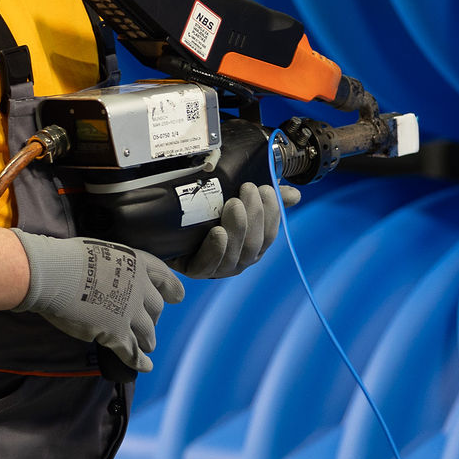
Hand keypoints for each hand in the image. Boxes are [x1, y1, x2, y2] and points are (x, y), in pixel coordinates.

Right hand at [11, 232, 184, 371]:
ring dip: (147, 340)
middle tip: (144, 324)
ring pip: (148, 333)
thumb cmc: (66, 258)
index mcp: (136, 263)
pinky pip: (133, 352)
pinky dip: (140, 361)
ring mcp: (130, 312)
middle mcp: (139, 287)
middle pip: (156, 309)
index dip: (172, 289)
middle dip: (152, 318)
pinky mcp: (117, 334)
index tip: (177, 297)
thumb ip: (112, 267)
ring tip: (145, 346)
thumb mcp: (99, 252)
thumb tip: (105, 278)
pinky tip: (144, 366)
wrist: (54, 274)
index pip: (164, 277)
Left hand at [183, 183, 300, 278]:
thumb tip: (294, 194)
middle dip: (254, 216)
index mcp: (250, 246)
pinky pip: (205, 267)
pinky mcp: (191, 270)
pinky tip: (218, 232)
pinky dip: (215, 250)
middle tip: (247, 189)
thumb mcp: (233, 198)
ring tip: (232, 204)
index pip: (269, 235)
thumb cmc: (204, 208)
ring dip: (237, 229)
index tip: (266, 189)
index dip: (272, 214)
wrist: (163, 219)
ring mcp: (215, 268)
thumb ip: (262, 198)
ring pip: (233, 256)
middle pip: (253, 246)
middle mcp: (236, 260)